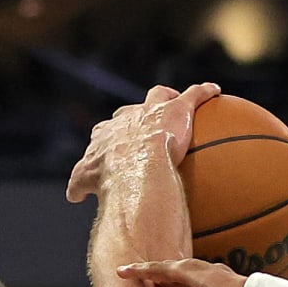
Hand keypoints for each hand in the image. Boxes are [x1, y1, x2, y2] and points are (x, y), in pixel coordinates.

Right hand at [66, 83, 220, 203]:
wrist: (132, 169)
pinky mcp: (177, 110)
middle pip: (130, 111)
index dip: (111, 135)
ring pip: (160, 97)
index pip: (106, 131)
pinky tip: (215, 90)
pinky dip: (204, 91)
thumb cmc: (110, 178)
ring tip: (176, 102)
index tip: (114, 143)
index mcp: (107, 134)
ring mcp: (152, 112)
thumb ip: (79, 186)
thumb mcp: (86, 182)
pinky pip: (194, 96)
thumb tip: (72, 196)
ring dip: (168, 97)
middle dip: (135, 114)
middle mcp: (128, 118)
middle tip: (143, 122)